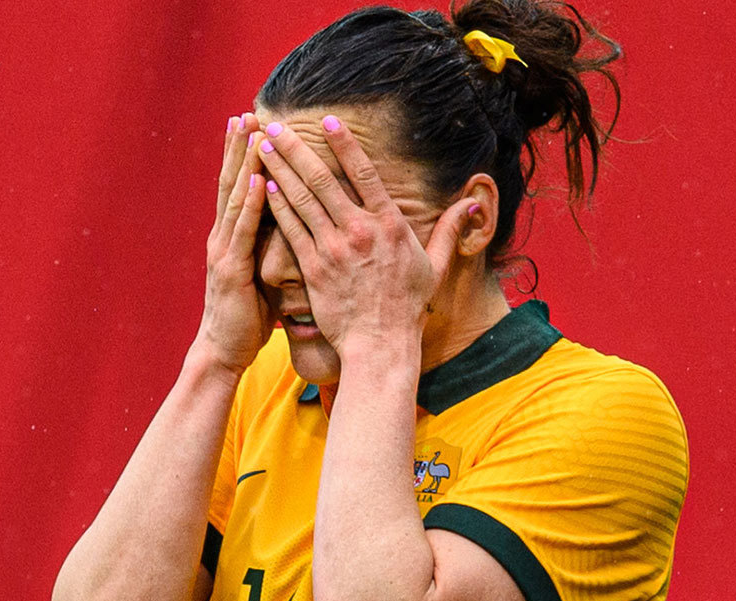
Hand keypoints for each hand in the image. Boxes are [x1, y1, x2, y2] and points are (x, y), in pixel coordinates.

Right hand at [194, 113, 274, 372]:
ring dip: (242, 161)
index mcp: (232, 237)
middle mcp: (223, 236)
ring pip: (234, 197)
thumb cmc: (249, 316)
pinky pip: (242, 229)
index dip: (243, 155)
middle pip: (231, 182)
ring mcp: (223, 250)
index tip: (254, 124)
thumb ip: (274, 248)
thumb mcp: (264, 274)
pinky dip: (249, 200)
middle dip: (239, 147)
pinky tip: (255, 177)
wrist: (225, 351)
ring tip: (250, 131)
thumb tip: (298, 227)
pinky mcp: (230, 269)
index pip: (238, 187)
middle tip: (247, 112)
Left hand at [255, 115, 476, 357]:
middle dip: (295, 149)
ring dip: (280, 169)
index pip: (364, 172)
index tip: (326, 121)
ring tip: (263, 147)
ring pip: (301, 199)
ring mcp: (334, 248)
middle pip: (322, 179)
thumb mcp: (435, 265)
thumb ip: (449, 229)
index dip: (344, 144)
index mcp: (390, 224)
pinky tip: (264, 185)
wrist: (380, 344)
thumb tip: (472, 203)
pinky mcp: (314, 269)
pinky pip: (291, 229)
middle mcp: (360, 230)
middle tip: (274, 126)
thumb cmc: (407, 306)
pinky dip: (277, 205)